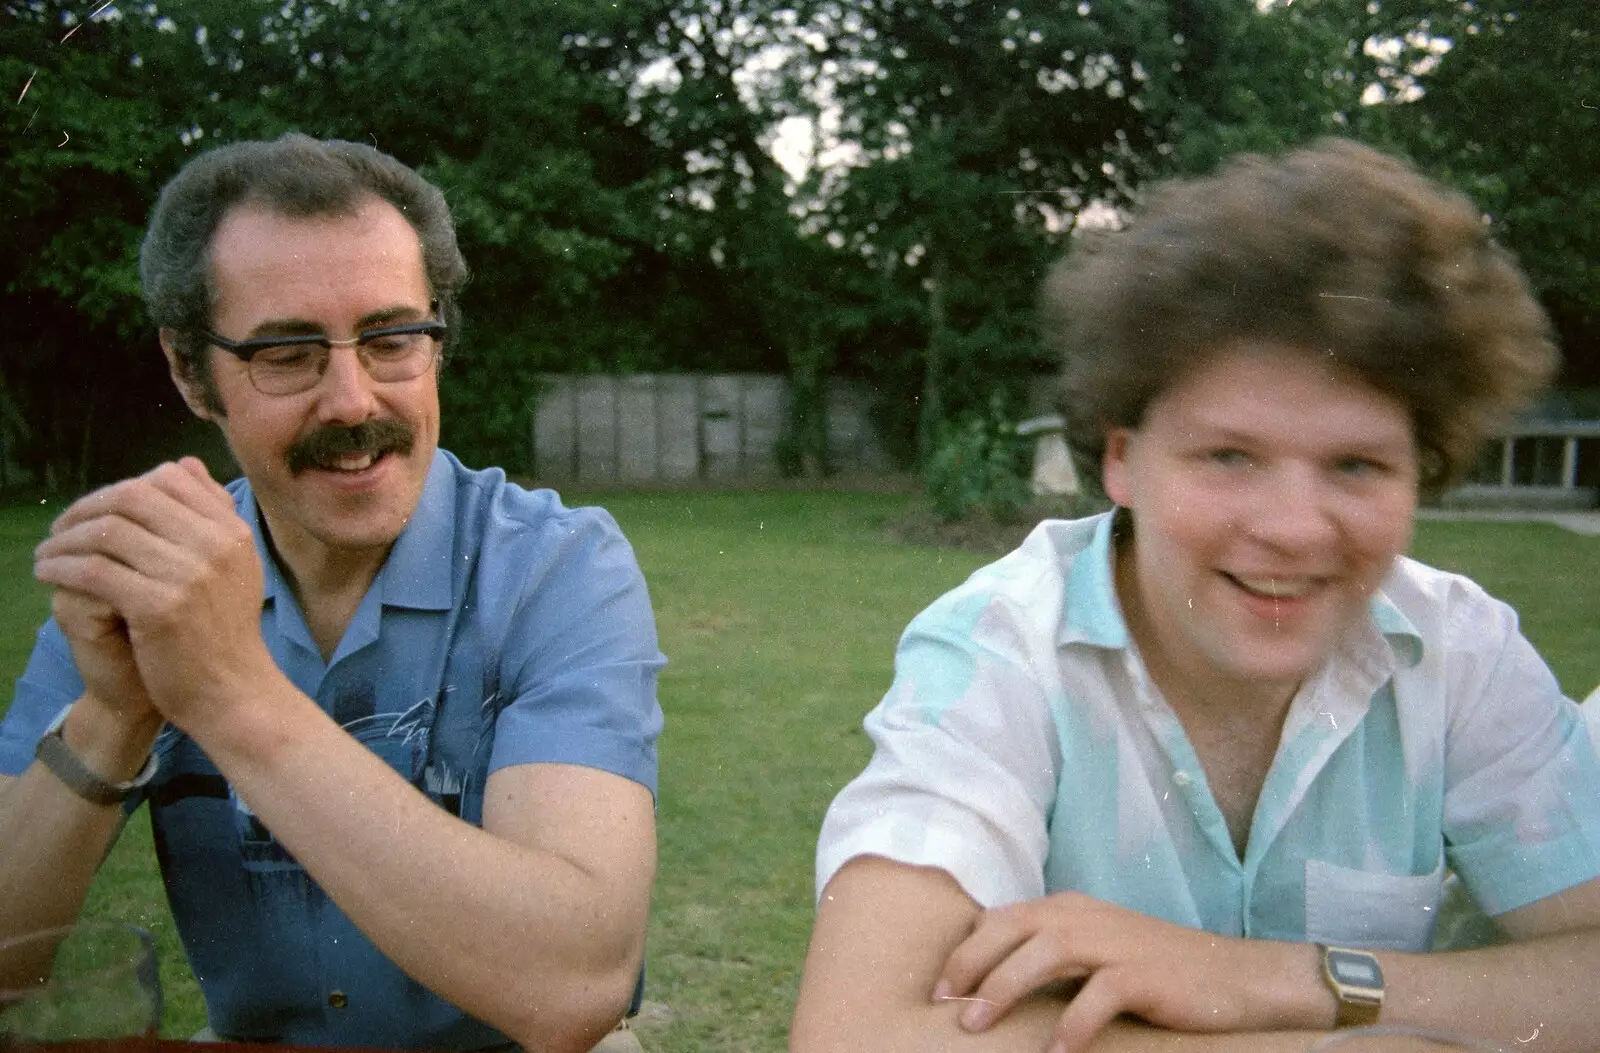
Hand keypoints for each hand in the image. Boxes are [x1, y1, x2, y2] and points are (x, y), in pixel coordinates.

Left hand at [34, 458, 272, 733]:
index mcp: (232, 532)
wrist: (232, 692)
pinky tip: (48, 574)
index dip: (124, 486)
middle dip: (87, 506)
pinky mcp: (159, 607)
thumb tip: (183, 465)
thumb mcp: (234, 565)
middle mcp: (215, 545)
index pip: (171, 479)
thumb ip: (211, 515)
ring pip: (108, 531)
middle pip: (134, 497)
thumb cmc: (225, 633)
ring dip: (65, 538)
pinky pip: (94, 570)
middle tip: (61, 528)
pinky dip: (62, 567)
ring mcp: (189, 575)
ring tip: (48, 553)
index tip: (99, 510)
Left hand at [935, 892, 1299, 1052]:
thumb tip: (995, 982)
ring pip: (1046, 952)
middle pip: (1012, 928)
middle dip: (971, 963)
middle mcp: (1085, 916)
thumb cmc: (1157, 968)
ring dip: (1005, 987)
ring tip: (975, 1025)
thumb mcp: (1096, 949)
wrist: (1235, 976)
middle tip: (943, 1002)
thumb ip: (1050, 954)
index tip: (939, 986)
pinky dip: (1072, 1024)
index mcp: (1068, 908)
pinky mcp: (1144, 974)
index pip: (1002, 919)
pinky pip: (1099, 996)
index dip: (966, 949)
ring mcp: (1115, 942)